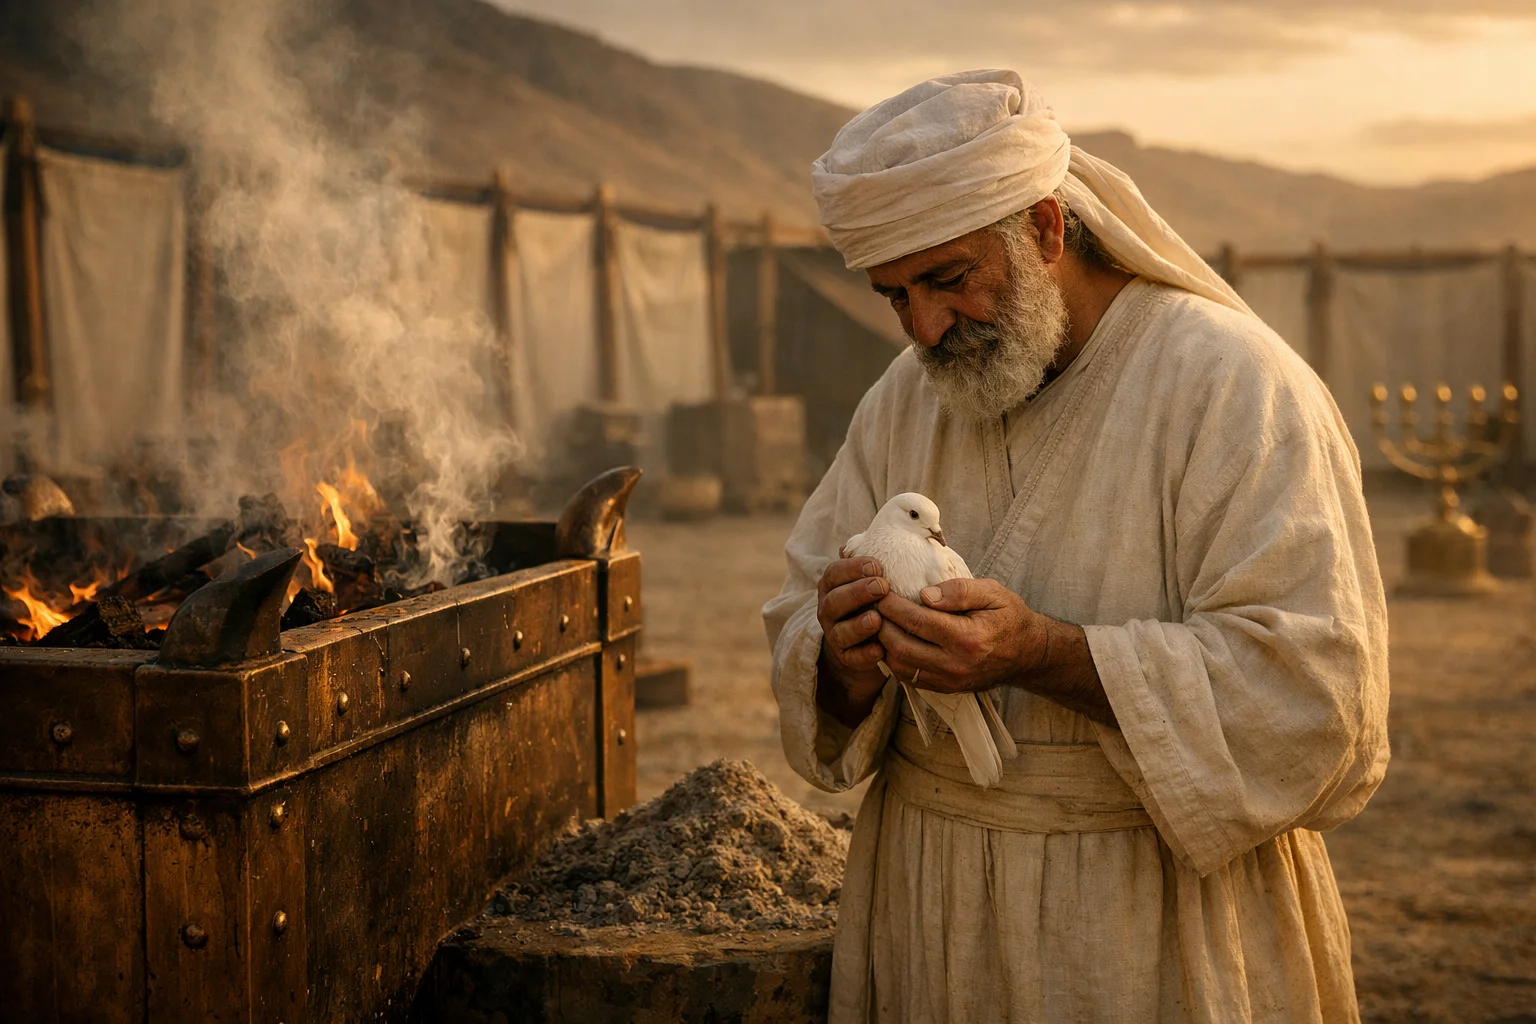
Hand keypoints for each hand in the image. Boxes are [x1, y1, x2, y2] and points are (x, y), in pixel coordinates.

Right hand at [815, 556, 890, 726]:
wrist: (862, 642)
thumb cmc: (870, 600)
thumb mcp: (868, 579)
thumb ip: (868, 562)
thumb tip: (868, 537)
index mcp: (832, 586)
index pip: (834, 573)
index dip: (852, 568)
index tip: (877, 565)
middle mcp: (828, 610)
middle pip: (834, 601)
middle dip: (857, 593)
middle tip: (882, 586)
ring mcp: (835, 635)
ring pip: (840, 631)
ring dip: (858, 625)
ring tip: (877, 618)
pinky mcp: (846, 658)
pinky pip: (852, 658)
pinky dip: (865, 655)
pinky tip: (880, 650)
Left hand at [876, 578, 1117, 726]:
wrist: (1028, 654)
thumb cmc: (1009, 617)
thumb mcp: (993, 593)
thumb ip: (959, 590)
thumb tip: (924, 594)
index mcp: (967, 638)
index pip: (917, 620)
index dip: (891, 605)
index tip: (879, 590)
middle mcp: (955, 665)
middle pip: (901, 646)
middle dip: (880, 624)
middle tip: (871, 604)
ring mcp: (949, 681)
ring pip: (899, 665)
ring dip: (882, 644)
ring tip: (877, 621)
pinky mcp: (945, 689)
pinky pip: (908, 677)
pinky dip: (893, 659)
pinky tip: (890, 640)